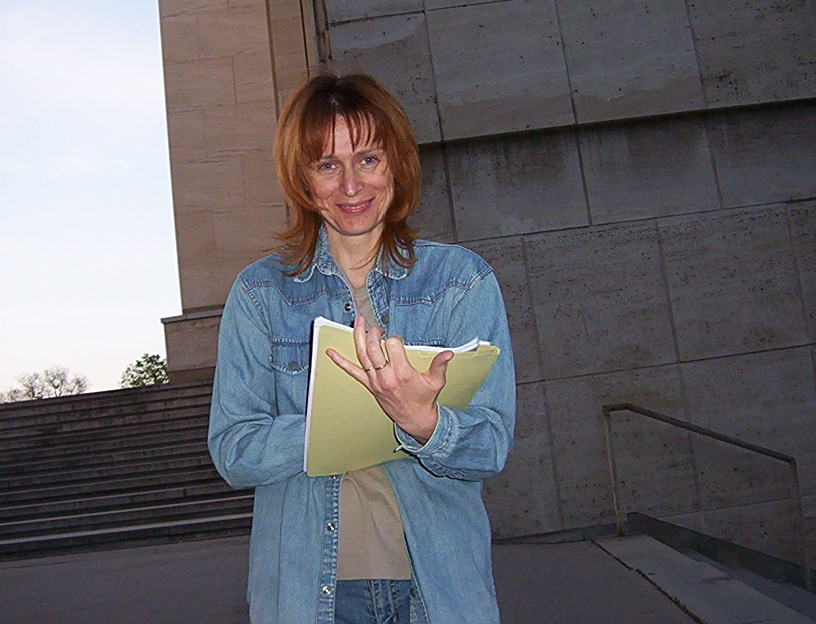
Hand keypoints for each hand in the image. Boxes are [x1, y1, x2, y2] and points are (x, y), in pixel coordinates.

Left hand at [325, 316, 452, 443]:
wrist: (414, 419)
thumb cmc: (424, 398)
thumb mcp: (435, 381)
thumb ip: (440, 365)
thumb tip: (448, 353)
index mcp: (402, 373)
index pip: (393, 345)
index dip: (395, 338)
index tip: (398, 340)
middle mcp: (386, 376)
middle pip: (374, 347)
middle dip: (374, 333)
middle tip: (377, 327)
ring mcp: (375, 381)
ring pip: (362, 355)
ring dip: (358, 336)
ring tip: (357, 322)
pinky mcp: (369, 385)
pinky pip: (352, 371)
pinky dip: (340, 361)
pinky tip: (331, 353)